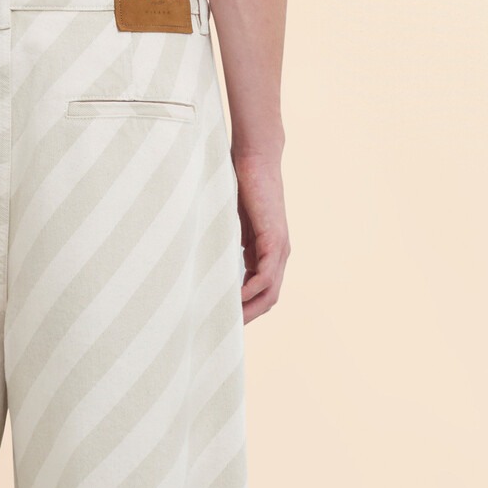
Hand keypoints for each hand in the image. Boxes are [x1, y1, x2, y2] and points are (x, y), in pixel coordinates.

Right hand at [233, 149, 288, 321]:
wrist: (254, 158)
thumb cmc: (239, 184)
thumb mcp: (231, 223)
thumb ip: (227, 243)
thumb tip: (208, 263)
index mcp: (267, 251)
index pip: (261, 291)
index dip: (244, 308)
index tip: (221, 318)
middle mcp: (278, 254)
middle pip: (268, 300)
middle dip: (247, 318)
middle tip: (221, 330)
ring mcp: (279, 249)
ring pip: (269, 293)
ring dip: (249, 311)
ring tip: (225, 321)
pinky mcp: (275, 240)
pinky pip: (266, 277)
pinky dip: (250, 293)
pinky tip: (232, 300)